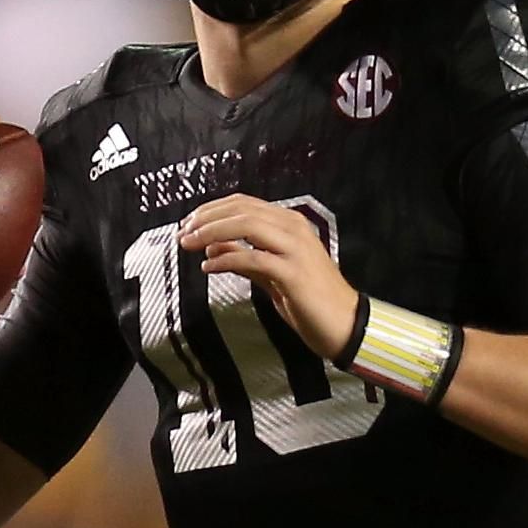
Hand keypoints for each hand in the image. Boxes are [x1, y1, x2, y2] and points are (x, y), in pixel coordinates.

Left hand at [177, 193, 360, 360]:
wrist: (344, 323)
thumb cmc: (310, 299)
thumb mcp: (270, 275)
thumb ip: (243, 258)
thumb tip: (212, 247)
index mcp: (289, 224)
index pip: (244, 204)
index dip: (212, 210)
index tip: (188, 222)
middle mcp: (294, 229)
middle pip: (242, 210)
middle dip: (207, 218)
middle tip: (183, 232)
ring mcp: (295, 249)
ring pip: (248, 225)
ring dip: (213, 232)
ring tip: (190, 243)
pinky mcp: (294, 272)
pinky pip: (254, 258)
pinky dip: (227, 259)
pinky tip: (208, 267)